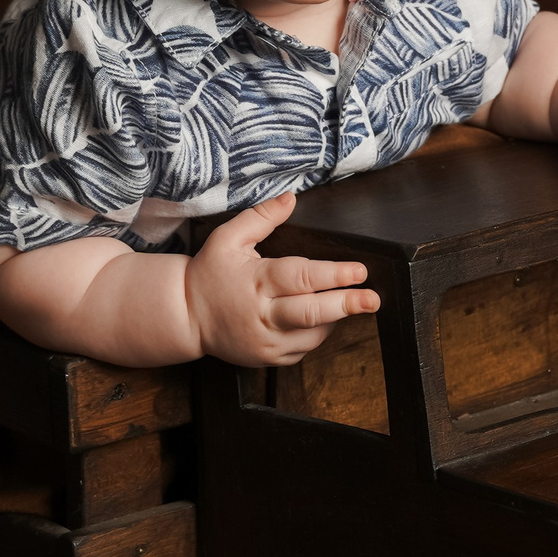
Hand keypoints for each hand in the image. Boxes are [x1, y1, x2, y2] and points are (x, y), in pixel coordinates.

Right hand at [183, 190, 377, 367]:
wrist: (185, 316)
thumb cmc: (208, 274)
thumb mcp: (228, 238)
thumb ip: (261, 217)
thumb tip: (291, 197)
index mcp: (256, 281)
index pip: (301, 278)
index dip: (333, 275)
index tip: (359, 271)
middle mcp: (262, 315)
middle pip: (312, 312)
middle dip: (347, 304)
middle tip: (372, 299)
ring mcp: (265, 341)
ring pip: (312, 334)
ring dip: (335, 318)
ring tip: (349, 303)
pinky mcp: (268, 358)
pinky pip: (303, 348)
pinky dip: (317, 333)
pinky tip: (322, 318)